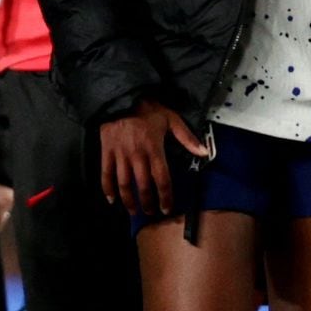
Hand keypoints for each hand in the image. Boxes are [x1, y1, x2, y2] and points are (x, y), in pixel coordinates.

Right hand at [99, 100, 208, 214]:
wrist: (121, 97)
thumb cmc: (148, 109)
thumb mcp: (171, 119)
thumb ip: (187, 138)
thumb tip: (204, 152)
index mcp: (154, 149)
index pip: (161, 179)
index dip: (165, 196)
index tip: (167, 208)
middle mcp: (137, 155)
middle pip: (142, 186)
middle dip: (147, 202)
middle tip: (150, 213)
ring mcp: (120, 155)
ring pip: (124, 184)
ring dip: (128, 200)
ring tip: (133, 211)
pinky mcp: (106, 152)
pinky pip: (106, 174)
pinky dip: (107, 189)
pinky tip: (111, 200)